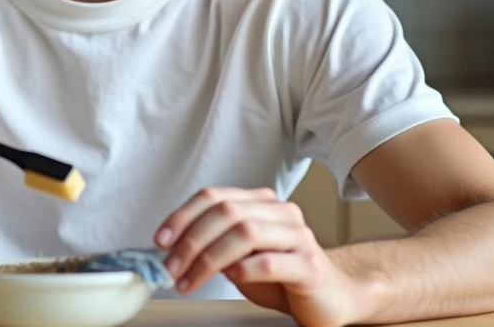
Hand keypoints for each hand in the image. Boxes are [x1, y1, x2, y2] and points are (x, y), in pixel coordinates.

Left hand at [155, 187, 358, 326]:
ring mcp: (298, 237)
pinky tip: (231, 278)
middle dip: (191, 240)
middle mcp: (281, 213)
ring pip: (246, 233)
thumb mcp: (241, 256)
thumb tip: (173, 248)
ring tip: (189, 280)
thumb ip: (215, 244)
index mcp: (261, 204)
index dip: (183, 215)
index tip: (161, 239)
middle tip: (171, 266)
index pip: (215, 196)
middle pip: (227, 212)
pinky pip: (270, 262)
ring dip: (209, 257)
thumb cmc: (283, 276)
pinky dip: (244, 270)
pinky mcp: (310, 266)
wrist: (332, 297)